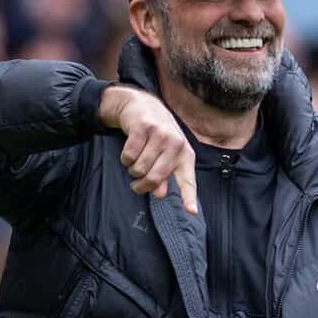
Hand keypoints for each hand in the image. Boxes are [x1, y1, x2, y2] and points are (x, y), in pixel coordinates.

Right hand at [98, 85, 197, 213]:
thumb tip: (160, 193)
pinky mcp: (143, 127)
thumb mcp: (165, 155)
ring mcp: (160, 134)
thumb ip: (164, 176)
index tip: (192, 211)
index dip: (189, 197)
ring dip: (132, 169)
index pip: (188, 180)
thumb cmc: (156, 136)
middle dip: (141, 185)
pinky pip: (129, 156)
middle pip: (155, 178)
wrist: (142, 106)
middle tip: (136, 184)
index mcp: (185, 154)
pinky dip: (125, 158)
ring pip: (139, 168)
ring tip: (135, 160)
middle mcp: (176, 144)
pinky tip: (129, 150)